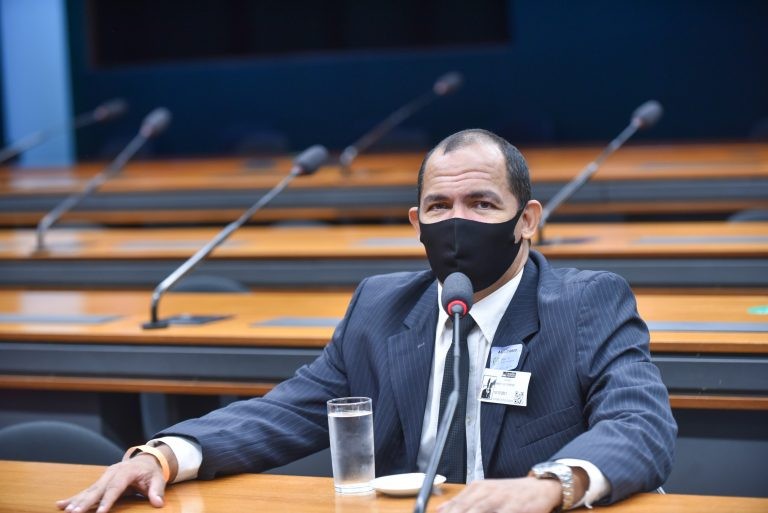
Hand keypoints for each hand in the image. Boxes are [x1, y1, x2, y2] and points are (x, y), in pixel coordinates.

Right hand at [56, 453, 168, 512]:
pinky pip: (86, 491)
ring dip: (77, 501)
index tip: (100, 512)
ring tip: (66, 511)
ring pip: (89, 490)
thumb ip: (157, 491)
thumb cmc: (152, 472)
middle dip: (86, 502)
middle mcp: (112, 472)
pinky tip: (60, 504)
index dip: (108, 500)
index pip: (116, 488)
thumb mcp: (158, 479)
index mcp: (126, 471)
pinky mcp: (100, 482)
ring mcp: (105, 476)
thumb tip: (158, 503)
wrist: (146, 460)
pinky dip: (73, 498)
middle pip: (98, 489)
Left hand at [437, 476, 561, 512]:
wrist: (539, 487)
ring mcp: (500, 499)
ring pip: (478, 511)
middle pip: (463, 509)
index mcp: (476, 488)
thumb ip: (462, 500)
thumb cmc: (510, 492)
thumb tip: (440, 509)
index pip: (454, 505)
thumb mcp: (483, 491)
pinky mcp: (515, 507)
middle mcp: (486, 492)